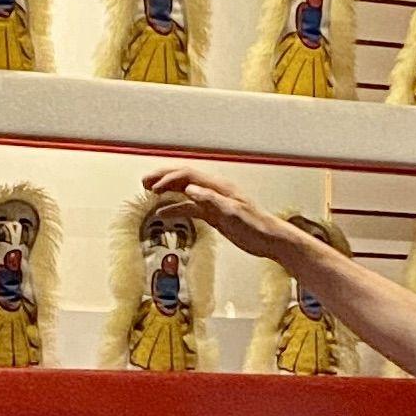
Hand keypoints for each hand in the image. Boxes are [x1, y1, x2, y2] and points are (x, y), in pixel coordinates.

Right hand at [145, 165, 320, 271]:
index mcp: (219, 187)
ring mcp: (214, 202)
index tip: (153, 187)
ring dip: (167, 190)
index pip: (189, 176)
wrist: (271, 240)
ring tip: (148, 192)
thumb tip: (190, 189)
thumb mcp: (234, 213)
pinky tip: (163, 214)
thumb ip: (212, 200)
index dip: (169, 178)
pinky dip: (176, 208)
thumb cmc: (257, 226)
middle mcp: (215, 191)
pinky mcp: (215, 215)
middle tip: (144, 182)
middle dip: (163, 178)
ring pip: (185, 191)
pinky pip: (191, 208)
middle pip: (184, 178)